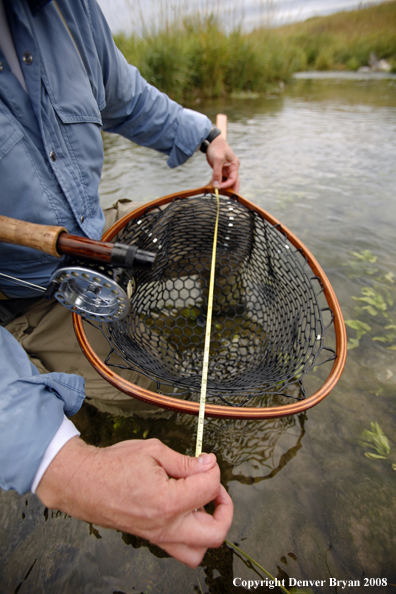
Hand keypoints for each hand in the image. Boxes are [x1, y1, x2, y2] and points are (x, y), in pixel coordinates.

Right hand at [36, 437, 232, 566]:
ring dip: (209, 527)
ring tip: (202, 502)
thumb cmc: (113, 465)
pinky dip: (191, 532)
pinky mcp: (151, 538)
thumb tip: (208, 465)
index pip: (209, 488)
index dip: (213, 469)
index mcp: (168, 501)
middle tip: (215, 488)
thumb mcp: (152, 451)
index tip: (206, 460)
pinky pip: (181, 547)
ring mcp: (158, 536)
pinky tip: (184, 507)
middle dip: (225, 508)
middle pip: (216, 533)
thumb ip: (184, 461)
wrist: (83, 483)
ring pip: (199, 551)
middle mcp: (166, 526)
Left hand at [206, 136, 239, 191]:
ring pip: (227, 182)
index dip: (227, 185)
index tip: (219, 188)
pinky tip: (214, 188)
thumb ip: (217, 173)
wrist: (211, 141)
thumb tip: (217, 185)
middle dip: (230, 191)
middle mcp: (232, 169)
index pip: (233, 179)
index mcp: (235, 165)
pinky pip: (221, 179)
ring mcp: (227, 170)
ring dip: (223, 188)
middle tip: (228, 200)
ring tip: (219, 194)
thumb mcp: (217, 160)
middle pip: (233, 182)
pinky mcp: (221, 170)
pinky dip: (218, 184)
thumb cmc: (217, 148)